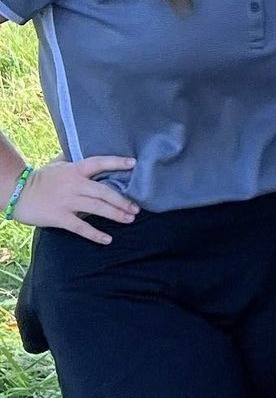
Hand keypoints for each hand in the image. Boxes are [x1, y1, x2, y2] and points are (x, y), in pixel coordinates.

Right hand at [12, 157, 138, 244]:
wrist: (17, 193)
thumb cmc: (40, 179)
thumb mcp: (59, 166)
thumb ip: (76, 163)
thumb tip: (92, 157)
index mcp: (75, 170)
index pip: (99, 163)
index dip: (116, 163)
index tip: (133, 164)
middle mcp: (74, 185)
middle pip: (104, 192)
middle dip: (122, 201)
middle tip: (136, 208)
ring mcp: (67, 202)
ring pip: (97, 208)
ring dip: (116, 214)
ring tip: (130, 219)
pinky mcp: (60, 217)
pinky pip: (81, 227)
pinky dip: (95, 234)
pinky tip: (108, 239)